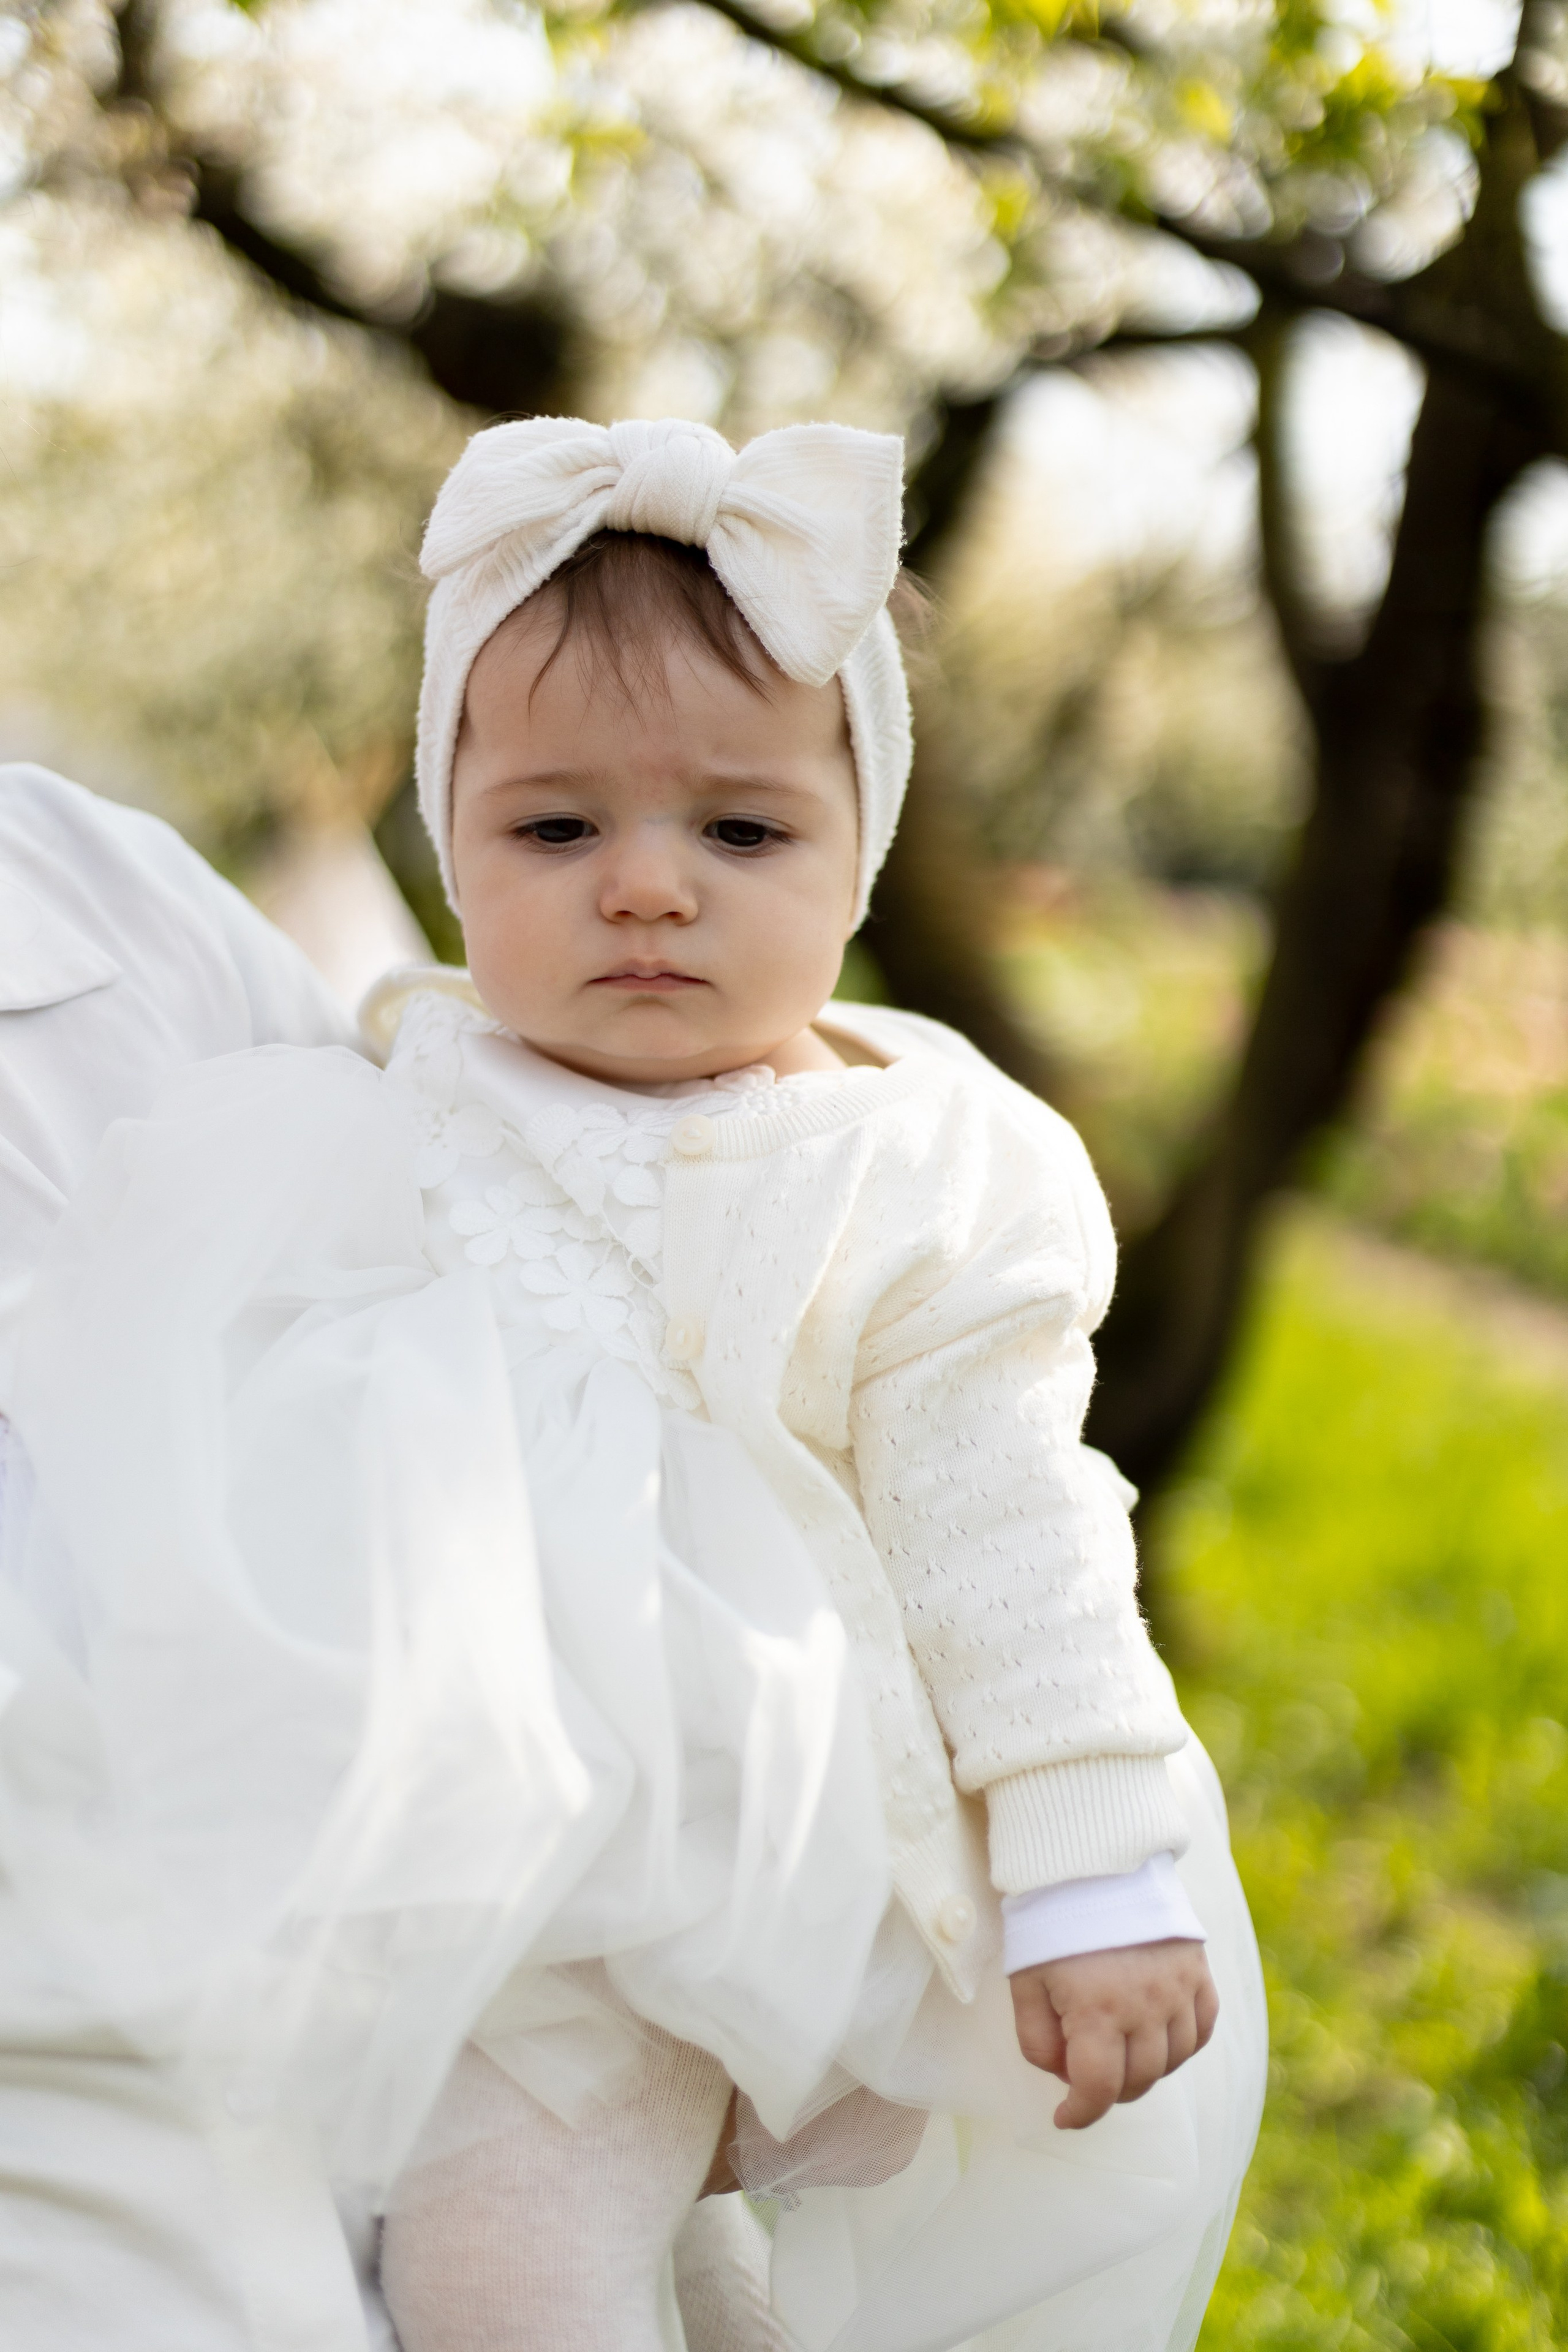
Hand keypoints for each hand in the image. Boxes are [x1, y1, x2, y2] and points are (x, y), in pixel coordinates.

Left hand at [1009, 1939, 1218, 2129]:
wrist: (1092, 1859)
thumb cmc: (1050, 1920)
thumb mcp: (1025, 1981)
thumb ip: (1036, 2039)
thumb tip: (1063, 2075)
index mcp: (1097, 2009)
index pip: (1098, 2089)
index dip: (1081, 2113)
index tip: (1065, 2116)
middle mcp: (1145, 2005)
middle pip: (1138, 2080)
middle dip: (1108, 2090)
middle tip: (1086, 2076)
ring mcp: (1178, 1988)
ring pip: (1172, 2061)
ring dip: (1145, 2069)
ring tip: (1119, 2052)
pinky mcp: (1197, 1970)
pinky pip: (1202, 2028)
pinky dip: (1182, 2044)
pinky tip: (1158, 2035)